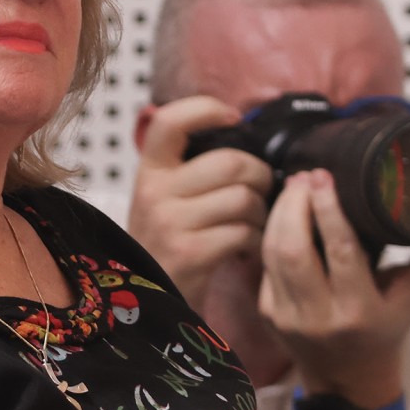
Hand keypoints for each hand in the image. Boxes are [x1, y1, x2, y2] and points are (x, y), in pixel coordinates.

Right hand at [129, 97, 272, 309]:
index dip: (206, 109)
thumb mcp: (164, 198)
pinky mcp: (190, 252)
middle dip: (260, 176)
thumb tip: (243, 134)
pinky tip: (246, 248)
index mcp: (149, 171)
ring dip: (262, 213)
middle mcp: (154, 192)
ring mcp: (170, 222)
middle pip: (231, 162)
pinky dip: (256, 241)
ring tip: (253, 225)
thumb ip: (191, 168)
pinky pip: (244, 232)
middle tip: (262, 191)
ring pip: (244, 199)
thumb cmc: (168, 242)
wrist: (147, 299)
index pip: (169, 121)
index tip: (232, 118)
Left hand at [257, 169, 409, 403]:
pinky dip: (272, 235)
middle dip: (294, 206)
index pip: (340, 252)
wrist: (349, 379)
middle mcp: (319, 317)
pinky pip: (264, 266)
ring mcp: (287, 318)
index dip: (328, 211)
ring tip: (294, 187)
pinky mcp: (267, 314)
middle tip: (305, 177)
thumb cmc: (387, 329)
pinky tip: (284, 214)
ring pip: (272, 254)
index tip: (324, 177)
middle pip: (293, 250)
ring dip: (279, 215)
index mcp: (360, 311)